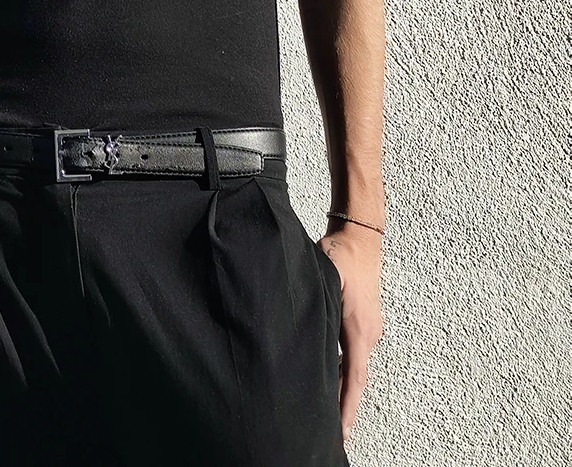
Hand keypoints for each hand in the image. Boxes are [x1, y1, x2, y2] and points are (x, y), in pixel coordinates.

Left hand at [317, 222, 384, 447]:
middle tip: (328, 432)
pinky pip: (353, 353)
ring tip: (325, 412)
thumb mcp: (323, 277)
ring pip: (354, 366)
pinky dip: (343, 369)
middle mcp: (368, 334)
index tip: (341, 434)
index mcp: (358, 328)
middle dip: (343, 406)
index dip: (347, 408)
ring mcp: (370, 330)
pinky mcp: (365, 323)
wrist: (360, 237)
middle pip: (355, 378)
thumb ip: (316, 307)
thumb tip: (302, 330)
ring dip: (342, 387)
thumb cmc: (339, 254)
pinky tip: (329, 378)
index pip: (354, 378)